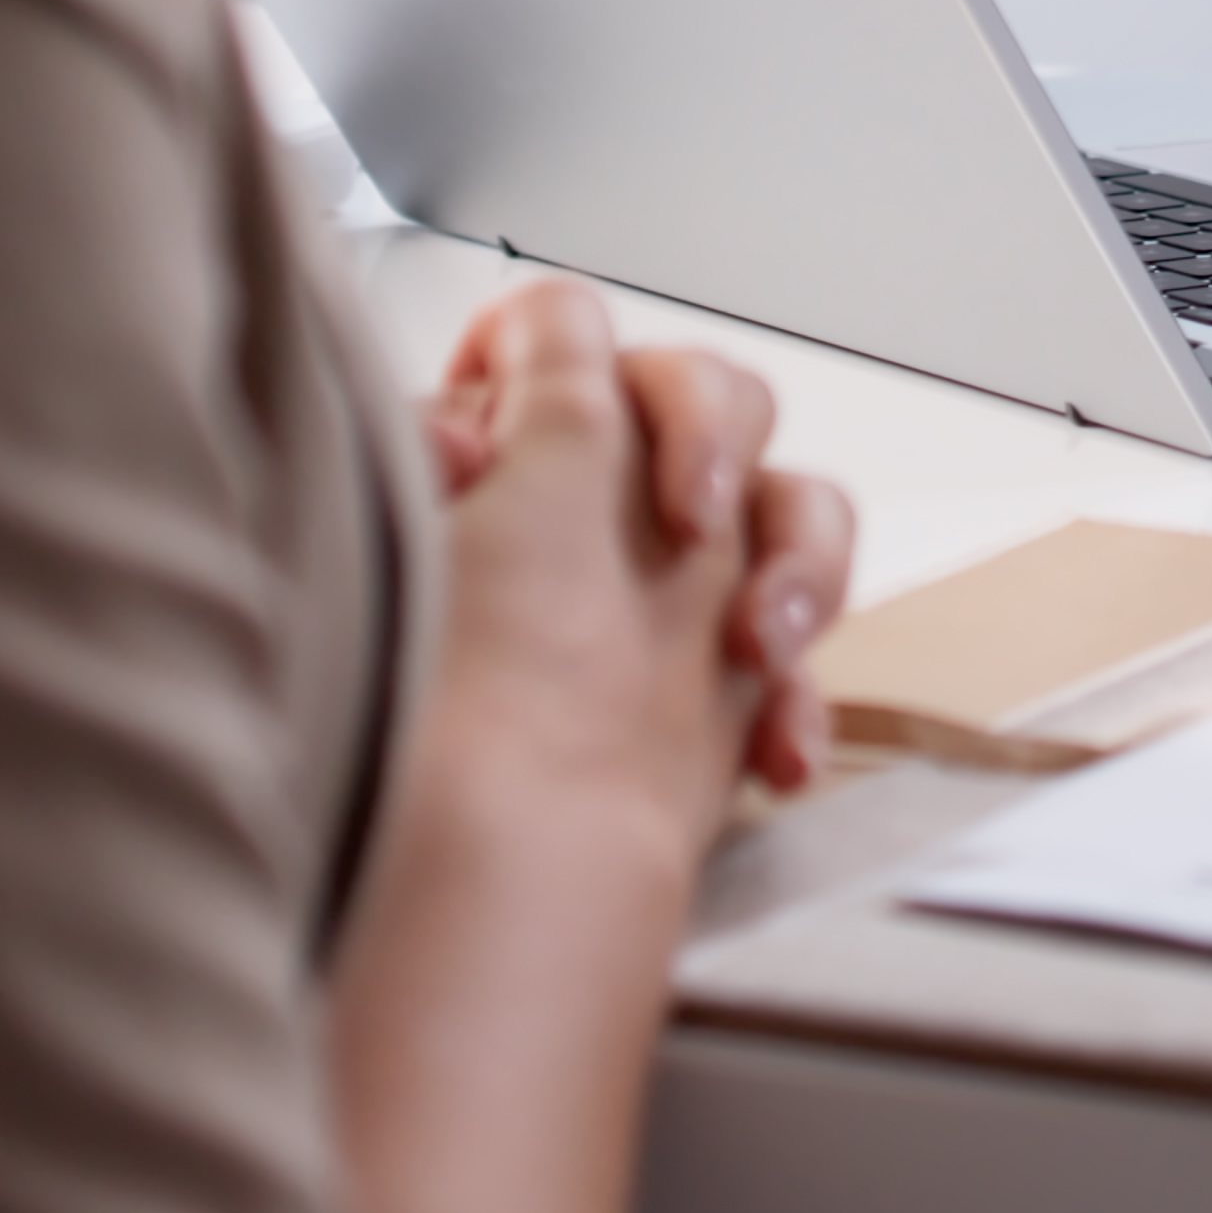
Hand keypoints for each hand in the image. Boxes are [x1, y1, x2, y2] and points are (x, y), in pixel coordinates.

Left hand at [415, 277, 855, 825]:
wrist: (469, 880)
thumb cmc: (423, 711)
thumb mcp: (407, 549)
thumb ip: (432, 455)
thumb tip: (468, 432)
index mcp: (524, 447)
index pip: (565, 333)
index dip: (577, 357)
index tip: (577, 413)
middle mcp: (614, 502)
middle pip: (713, 395)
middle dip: (717, 437)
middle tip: (693, 518)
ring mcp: (683, 593)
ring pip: (793, 512)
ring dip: (800, 566)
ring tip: (759, 643)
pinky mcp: (726, 688)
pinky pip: (804, 666)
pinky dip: (800, 706)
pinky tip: (773, 755)